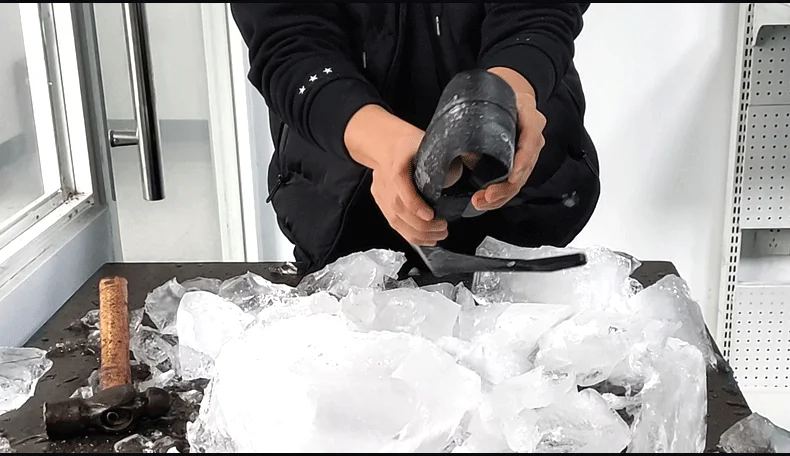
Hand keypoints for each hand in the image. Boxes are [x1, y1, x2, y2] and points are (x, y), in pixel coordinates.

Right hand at [344, 105, 448, 245]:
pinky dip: (410, 235)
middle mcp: (384, 178)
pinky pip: (393, 224)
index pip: (400, 183)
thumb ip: (449, 154)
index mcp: (396, 160)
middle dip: (422, 225)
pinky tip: (426, 238)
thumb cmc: (410, 144)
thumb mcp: (429, 141)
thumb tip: (474, 161)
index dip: (414, 202)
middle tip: (443, 228)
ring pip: (395, 220)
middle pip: (398, 208)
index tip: (431, 215)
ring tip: (438, 235)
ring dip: (418, 233)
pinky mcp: (380, 202)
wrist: (385, 144)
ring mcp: (380, 192)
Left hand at [471, 67, 546, 211]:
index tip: (511, 178)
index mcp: (532, 121)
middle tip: (484, 198)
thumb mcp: (492, 101)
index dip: (521, 164)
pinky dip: (499, 194)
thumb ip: (481, 122)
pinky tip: (485, 202)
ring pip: (519, 181)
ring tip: (479, 203)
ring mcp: (529, 153)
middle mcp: (534, 139)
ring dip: (500, 197)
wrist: (511, 91)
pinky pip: (513, 182)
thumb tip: (465, 152)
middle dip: (504, 189)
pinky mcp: (520, 162)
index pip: (530, 145)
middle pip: (524, 170)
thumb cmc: (501, 95)